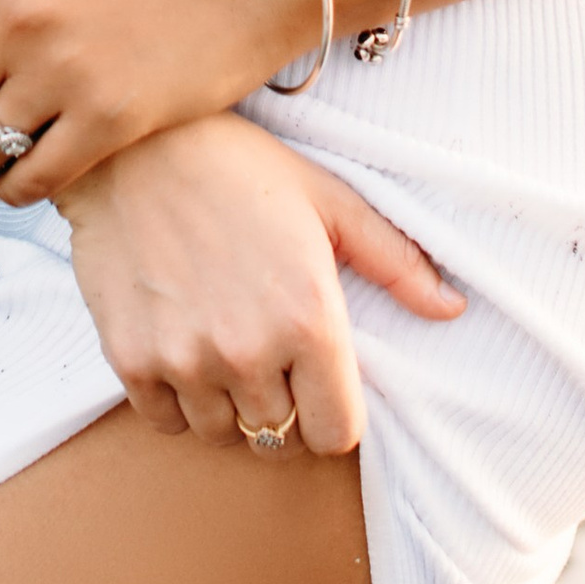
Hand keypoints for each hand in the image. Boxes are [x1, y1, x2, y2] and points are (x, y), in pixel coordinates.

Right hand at [59, 117, 463, 454]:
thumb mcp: (328, 200)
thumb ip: (394, 261)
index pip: (337, 436)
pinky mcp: (132, 360)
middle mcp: (249, 351)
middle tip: (269, 352)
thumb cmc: (239, 166)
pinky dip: (177, 399)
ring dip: (229, 403)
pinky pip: (167, 423)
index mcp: (309, 318)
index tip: (318, 381)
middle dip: (282, 403)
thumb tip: (452, 308)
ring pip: (222, 434)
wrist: (135, 144)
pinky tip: (183, 344)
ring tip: (224, 343)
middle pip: (279, 438)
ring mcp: (186, 360)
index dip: (332, 414)